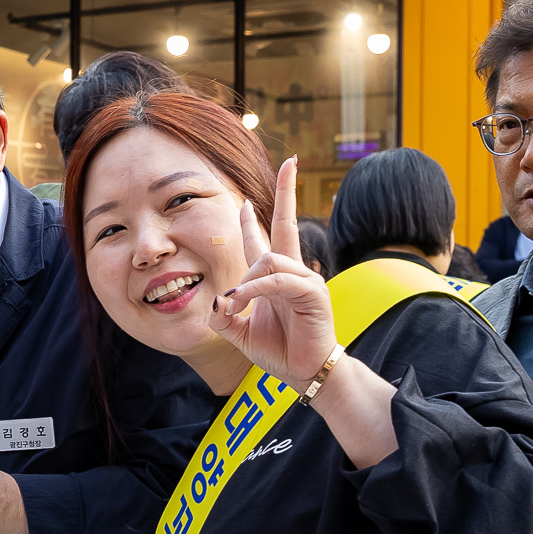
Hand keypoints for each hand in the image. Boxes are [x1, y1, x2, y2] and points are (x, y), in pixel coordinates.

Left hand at [208, 157, 338, 387]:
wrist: (303, 372)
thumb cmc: (277, 350)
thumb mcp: (238, 332)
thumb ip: (223, 315)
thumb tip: (219, 300)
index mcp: (274, 277)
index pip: (263, 238)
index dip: (250, 219)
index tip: (242, 200)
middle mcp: (292, 271)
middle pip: (286, 223)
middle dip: (287, 192)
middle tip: (291, 161)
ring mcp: (305, 279)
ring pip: (269, 259)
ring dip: (246, 282)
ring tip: (235, 306)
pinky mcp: (313, 292)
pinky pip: (278, 280)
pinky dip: (257, 289)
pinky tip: (243, 301)